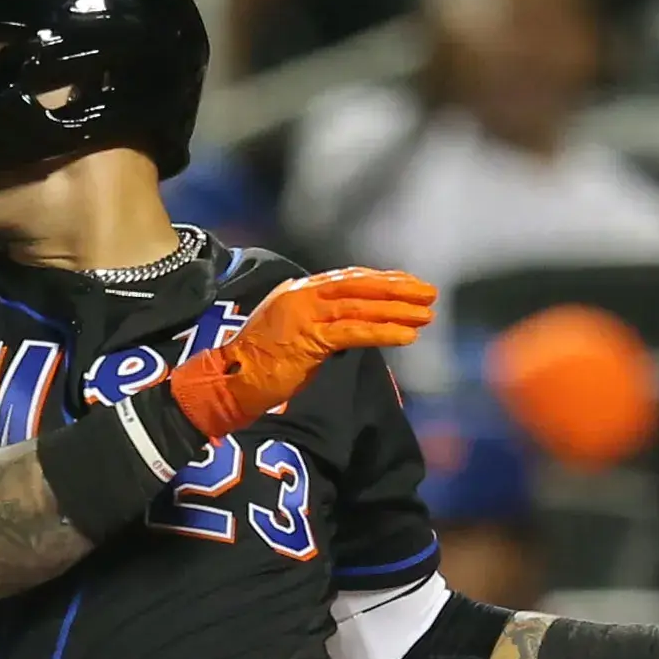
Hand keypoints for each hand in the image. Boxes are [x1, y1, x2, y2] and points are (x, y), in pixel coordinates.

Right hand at [167, 266, 435, 437]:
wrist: (229, 379)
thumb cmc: (259, 364)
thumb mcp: (293, 334)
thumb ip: (320, 325)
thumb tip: (350, 330)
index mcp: (300, 290)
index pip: (349, 278)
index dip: (382, 280)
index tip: (409, 284)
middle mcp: (303, 295)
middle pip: (360, 285)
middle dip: (398, 289)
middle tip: (429, 293)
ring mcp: (306, 314)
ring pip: (362, 307)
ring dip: (398, 311)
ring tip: (426, 315)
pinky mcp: (310, 338)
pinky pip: (355, 332)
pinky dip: (384, 332)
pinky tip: (407, 336)